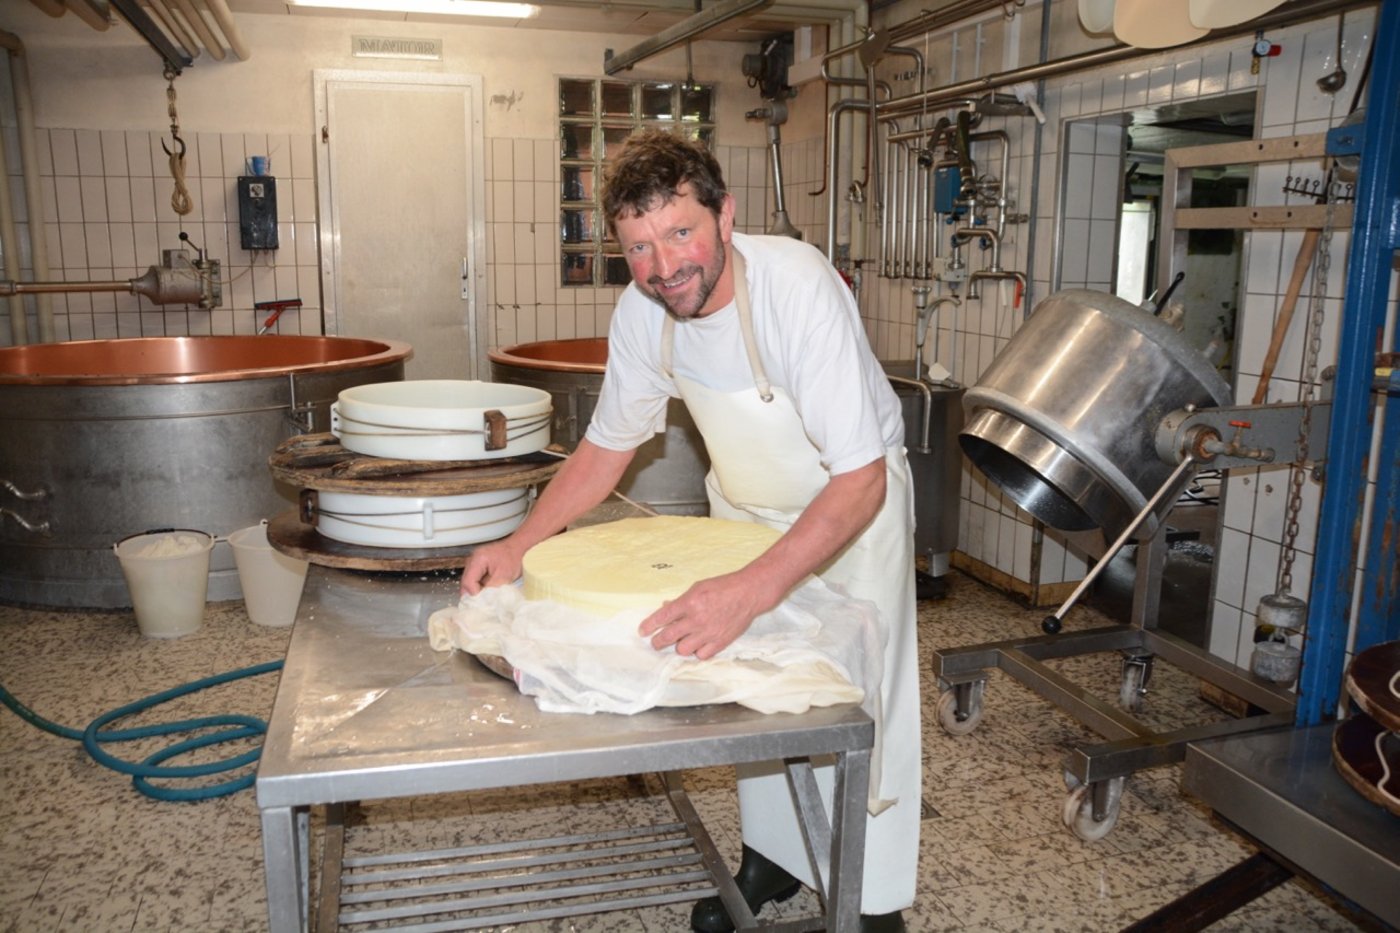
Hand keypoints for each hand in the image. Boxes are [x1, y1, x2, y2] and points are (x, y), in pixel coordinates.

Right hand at [459, 539, 523, 595]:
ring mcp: (473, 562)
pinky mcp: (477, 566)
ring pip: (468, 582)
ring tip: (484, 599)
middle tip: (482, 604)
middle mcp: (472, 560)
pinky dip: (478, 586)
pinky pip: (474, 579)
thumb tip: (481, 600)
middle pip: (465, 582)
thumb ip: (490, 589)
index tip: (483, 601)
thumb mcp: (503, 577)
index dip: (474, 594)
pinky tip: (485, 592)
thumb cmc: (514, 559)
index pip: (468, 582)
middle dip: (472, 594)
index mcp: (478, 560)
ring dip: (475, 591)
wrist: (518, 548)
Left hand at [638, 571, 775, 659]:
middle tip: (655, 642)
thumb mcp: (698, 587)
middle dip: (657, 642)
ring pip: (682, 650)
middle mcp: (696, 620)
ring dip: (678, 646)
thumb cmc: (723, 587)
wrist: (748, 594)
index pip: (662, 617)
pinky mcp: (720, 642)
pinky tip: (697, 645)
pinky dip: (696, 652)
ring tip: (680, 641)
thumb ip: (681, 600)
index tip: (642, 631)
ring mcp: (708, 633)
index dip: (649, 626)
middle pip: (668, 637)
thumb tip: (665, 608)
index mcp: (689, 603)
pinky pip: (701, 655)